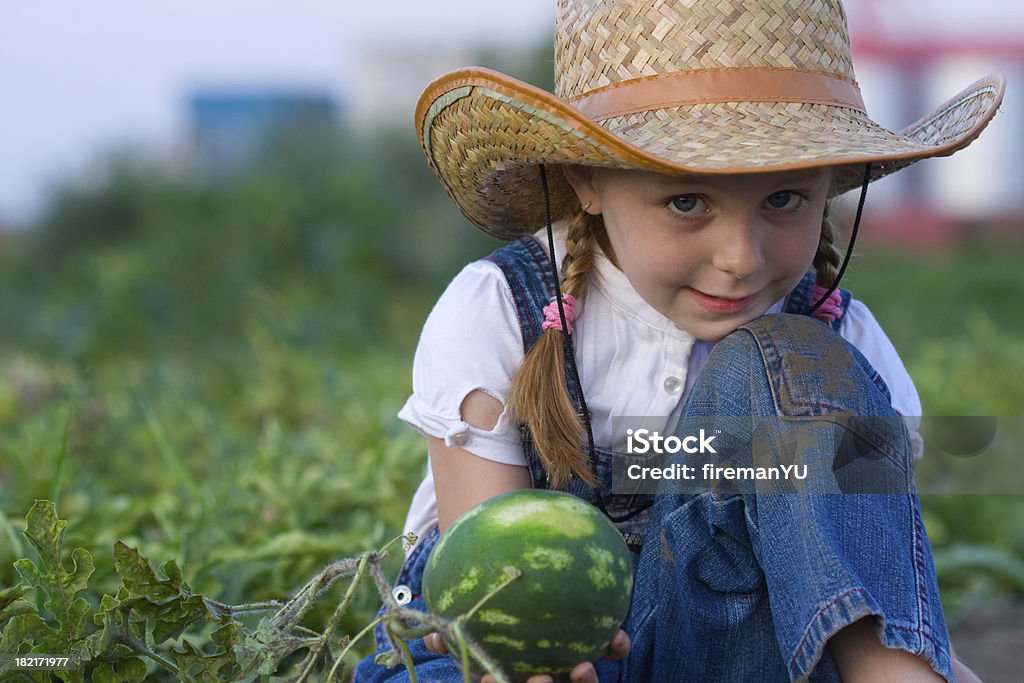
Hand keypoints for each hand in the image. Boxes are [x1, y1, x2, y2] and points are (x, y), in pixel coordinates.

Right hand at [424, 629, 630, 682]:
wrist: (542, 591)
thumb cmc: (498, 613)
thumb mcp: (475, 624)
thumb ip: (455, 634)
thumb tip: (428, 634)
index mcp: (514, 677)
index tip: (487, 680)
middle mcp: (546, 678)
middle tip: (540, 681)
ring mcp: (574, 670)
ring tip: (581, 666)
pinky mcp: (601, 648)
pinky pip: (611, 652)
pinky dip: (615, 648)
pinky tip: (617, 636)